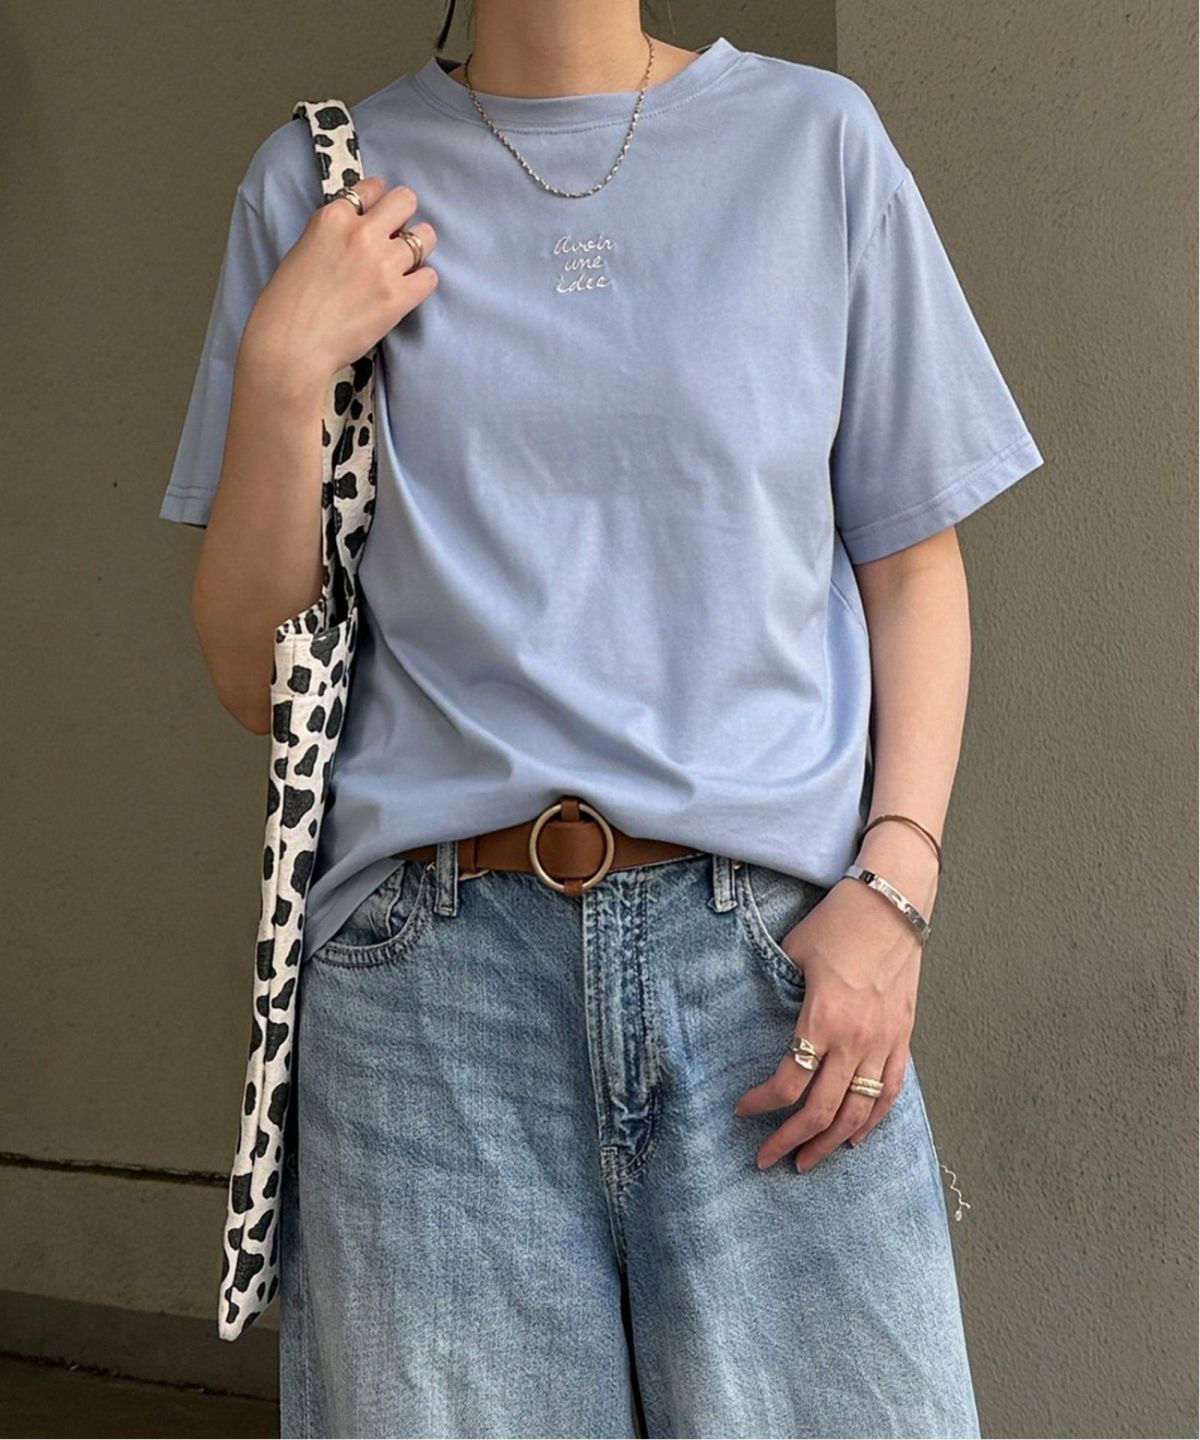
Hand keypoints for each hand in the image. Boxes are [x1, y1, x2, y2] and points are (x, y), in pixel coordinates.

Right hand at [243, 175, 439, 391]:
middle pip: (405, 200)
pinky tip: (408, 291)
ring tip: (406, 265)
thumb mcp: (304, 249)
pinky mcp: (398, 296)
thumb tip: (354, 236)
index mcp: (333, 217)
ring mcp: (383, 264)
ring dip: (419, 248)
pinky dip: (422, 282)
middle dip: (404, 216)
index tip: (378, 216)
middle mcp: (361, 233)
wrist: (292, 345)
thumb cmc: (287, 304)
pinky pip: (430, 277)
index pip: (372, 188)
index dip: (379, 201)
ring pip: (426, 236)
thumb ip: (333, 235)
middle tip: (397, 237)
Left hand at [732, 868, 929, 1169]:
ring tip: (808, 1161)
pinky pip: (890, 1092)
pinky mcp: (903, 1037)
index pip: (789, 1081)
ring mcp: (884, 1042)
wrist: (893, 903)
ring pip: (859, 1113)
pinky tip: (856, 1138)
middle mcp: (856, 1039)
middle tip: (767, 1159)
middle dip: (790, 1140)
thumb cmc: (838, 922)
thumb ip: (778, 989)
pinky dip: (874, 1121)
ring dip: (831, 1143)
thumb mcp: (794, 951)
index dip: (762, 1104)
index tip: (742, 1110)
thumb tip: (758, 1013)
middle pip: (823, 1110)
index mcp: (823, 1018)